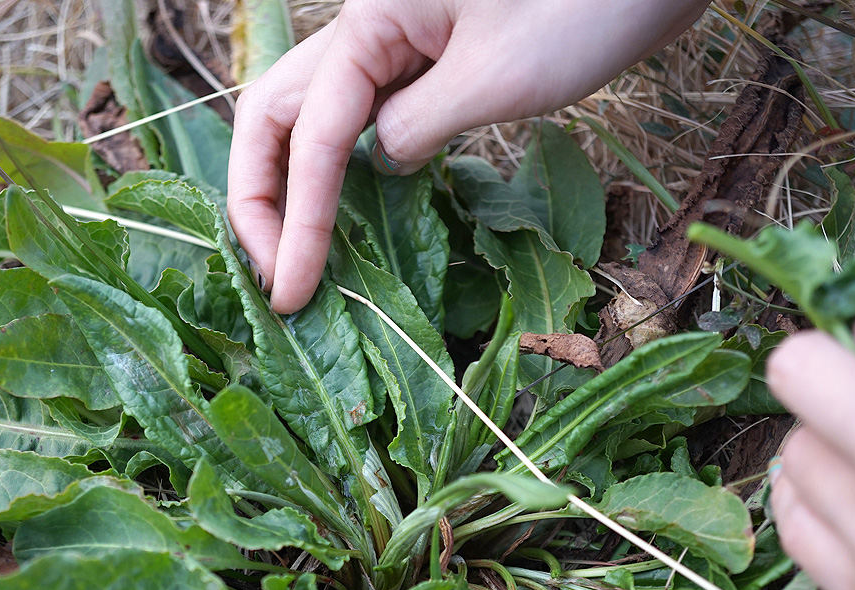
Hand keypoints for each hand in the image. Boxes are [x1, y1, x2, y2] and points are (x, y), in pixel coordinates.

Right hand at [228, 0, 710, 313]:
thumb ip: (416, 127)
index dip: (296, 222)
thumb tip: (379, 162)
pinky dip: (347, 164)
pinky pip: (366, 111)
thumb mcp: (496, 78)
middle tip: (274, 275)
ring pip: (316, 112)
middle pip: (279, 112)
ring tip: (296, 257)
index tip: (290, 294)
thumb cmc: (589, 2)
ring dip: (296, 183)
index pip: (312, 136)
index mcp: (370, 17)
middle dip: (264, 197)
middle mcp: (368, 19)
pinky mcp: (433, 51)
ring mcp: (399, 33)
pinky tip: (350, 211)